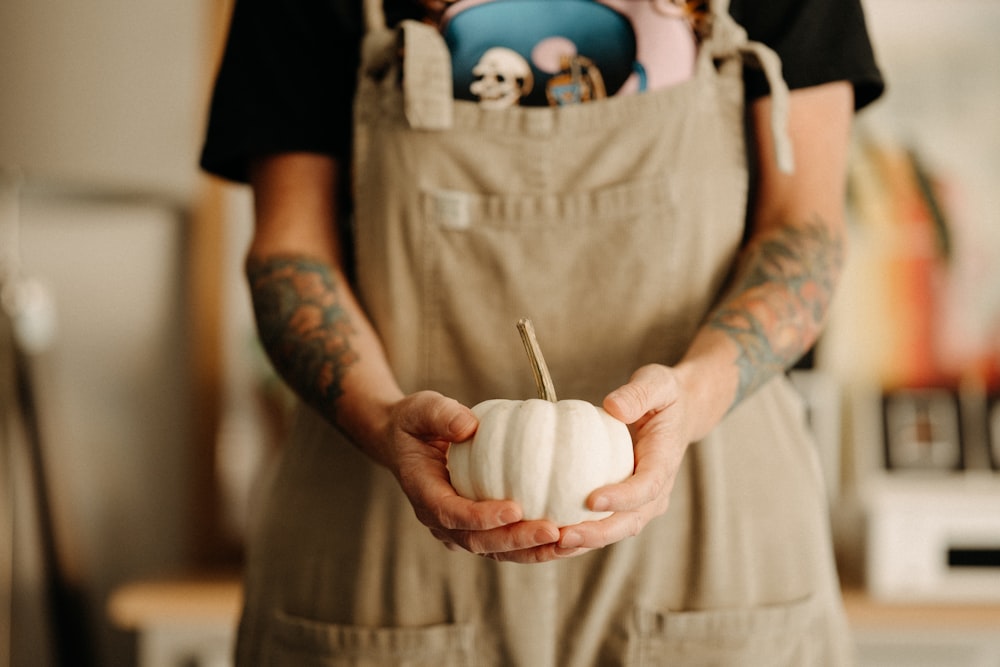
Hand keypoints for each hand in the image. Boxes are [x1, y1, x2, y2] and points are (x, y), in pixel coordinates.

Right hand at [383, 391, 561, 561]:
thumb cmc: (415, 423)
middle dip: (516, 540)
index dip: (482, 517)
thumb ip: (441, 414)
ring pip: (496, 550)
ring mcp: (458, 529)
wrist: (404, 445)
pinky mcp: (477, 529)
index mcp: (424, 493)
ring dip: (532, 550)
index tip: (515, 509)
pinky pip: (506, 542)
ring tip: (569, 542)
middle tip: (552, 531)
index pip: (451, 514)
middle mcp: (440, 520)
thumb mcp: (421, 409)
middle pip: (478, 541)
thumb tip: (469, 425)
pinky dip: (535, 544)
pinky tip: (568, 536)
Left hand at [550, 364, 692, 557]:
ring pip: (616, 530)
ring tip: (552, 545)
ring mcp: (642, 502)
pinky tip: (549, 535)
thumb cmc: (664, 396)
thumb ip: (638, 394)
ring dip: (586, 541)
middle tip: (564, 536)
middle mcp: (656, 490)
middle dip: (598, 534)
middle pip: (630, 521)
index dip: (621, 497)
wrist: (680, 414)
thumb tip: (613, 406)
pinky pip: (604, 524)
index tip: (591, 499)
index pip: (646, 487)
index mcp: (664, 462)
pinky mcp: (626, 504)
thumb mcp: (657, 383)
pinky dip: (581, 534)